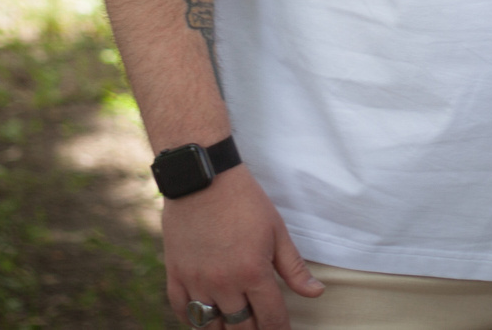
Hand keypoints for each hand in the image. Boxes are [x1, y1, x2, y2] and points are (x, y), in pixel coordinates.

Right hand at [161, 166, 323, 329]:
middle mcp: (224, 283)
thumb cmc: (245, 201)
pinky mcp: (175, 273)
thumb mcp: (276, 231)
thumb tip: (316, 293)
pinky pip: (183, 310)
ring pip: (210, 326)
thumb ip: (294, 267)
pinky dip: (194, 319)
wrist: (203, 177)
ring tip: (234, 326)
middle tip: (260, 327)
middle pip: (241, 328)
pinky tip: (206, 317)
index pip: (270, 319)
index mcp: (253, 273)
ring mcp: (196, 281)